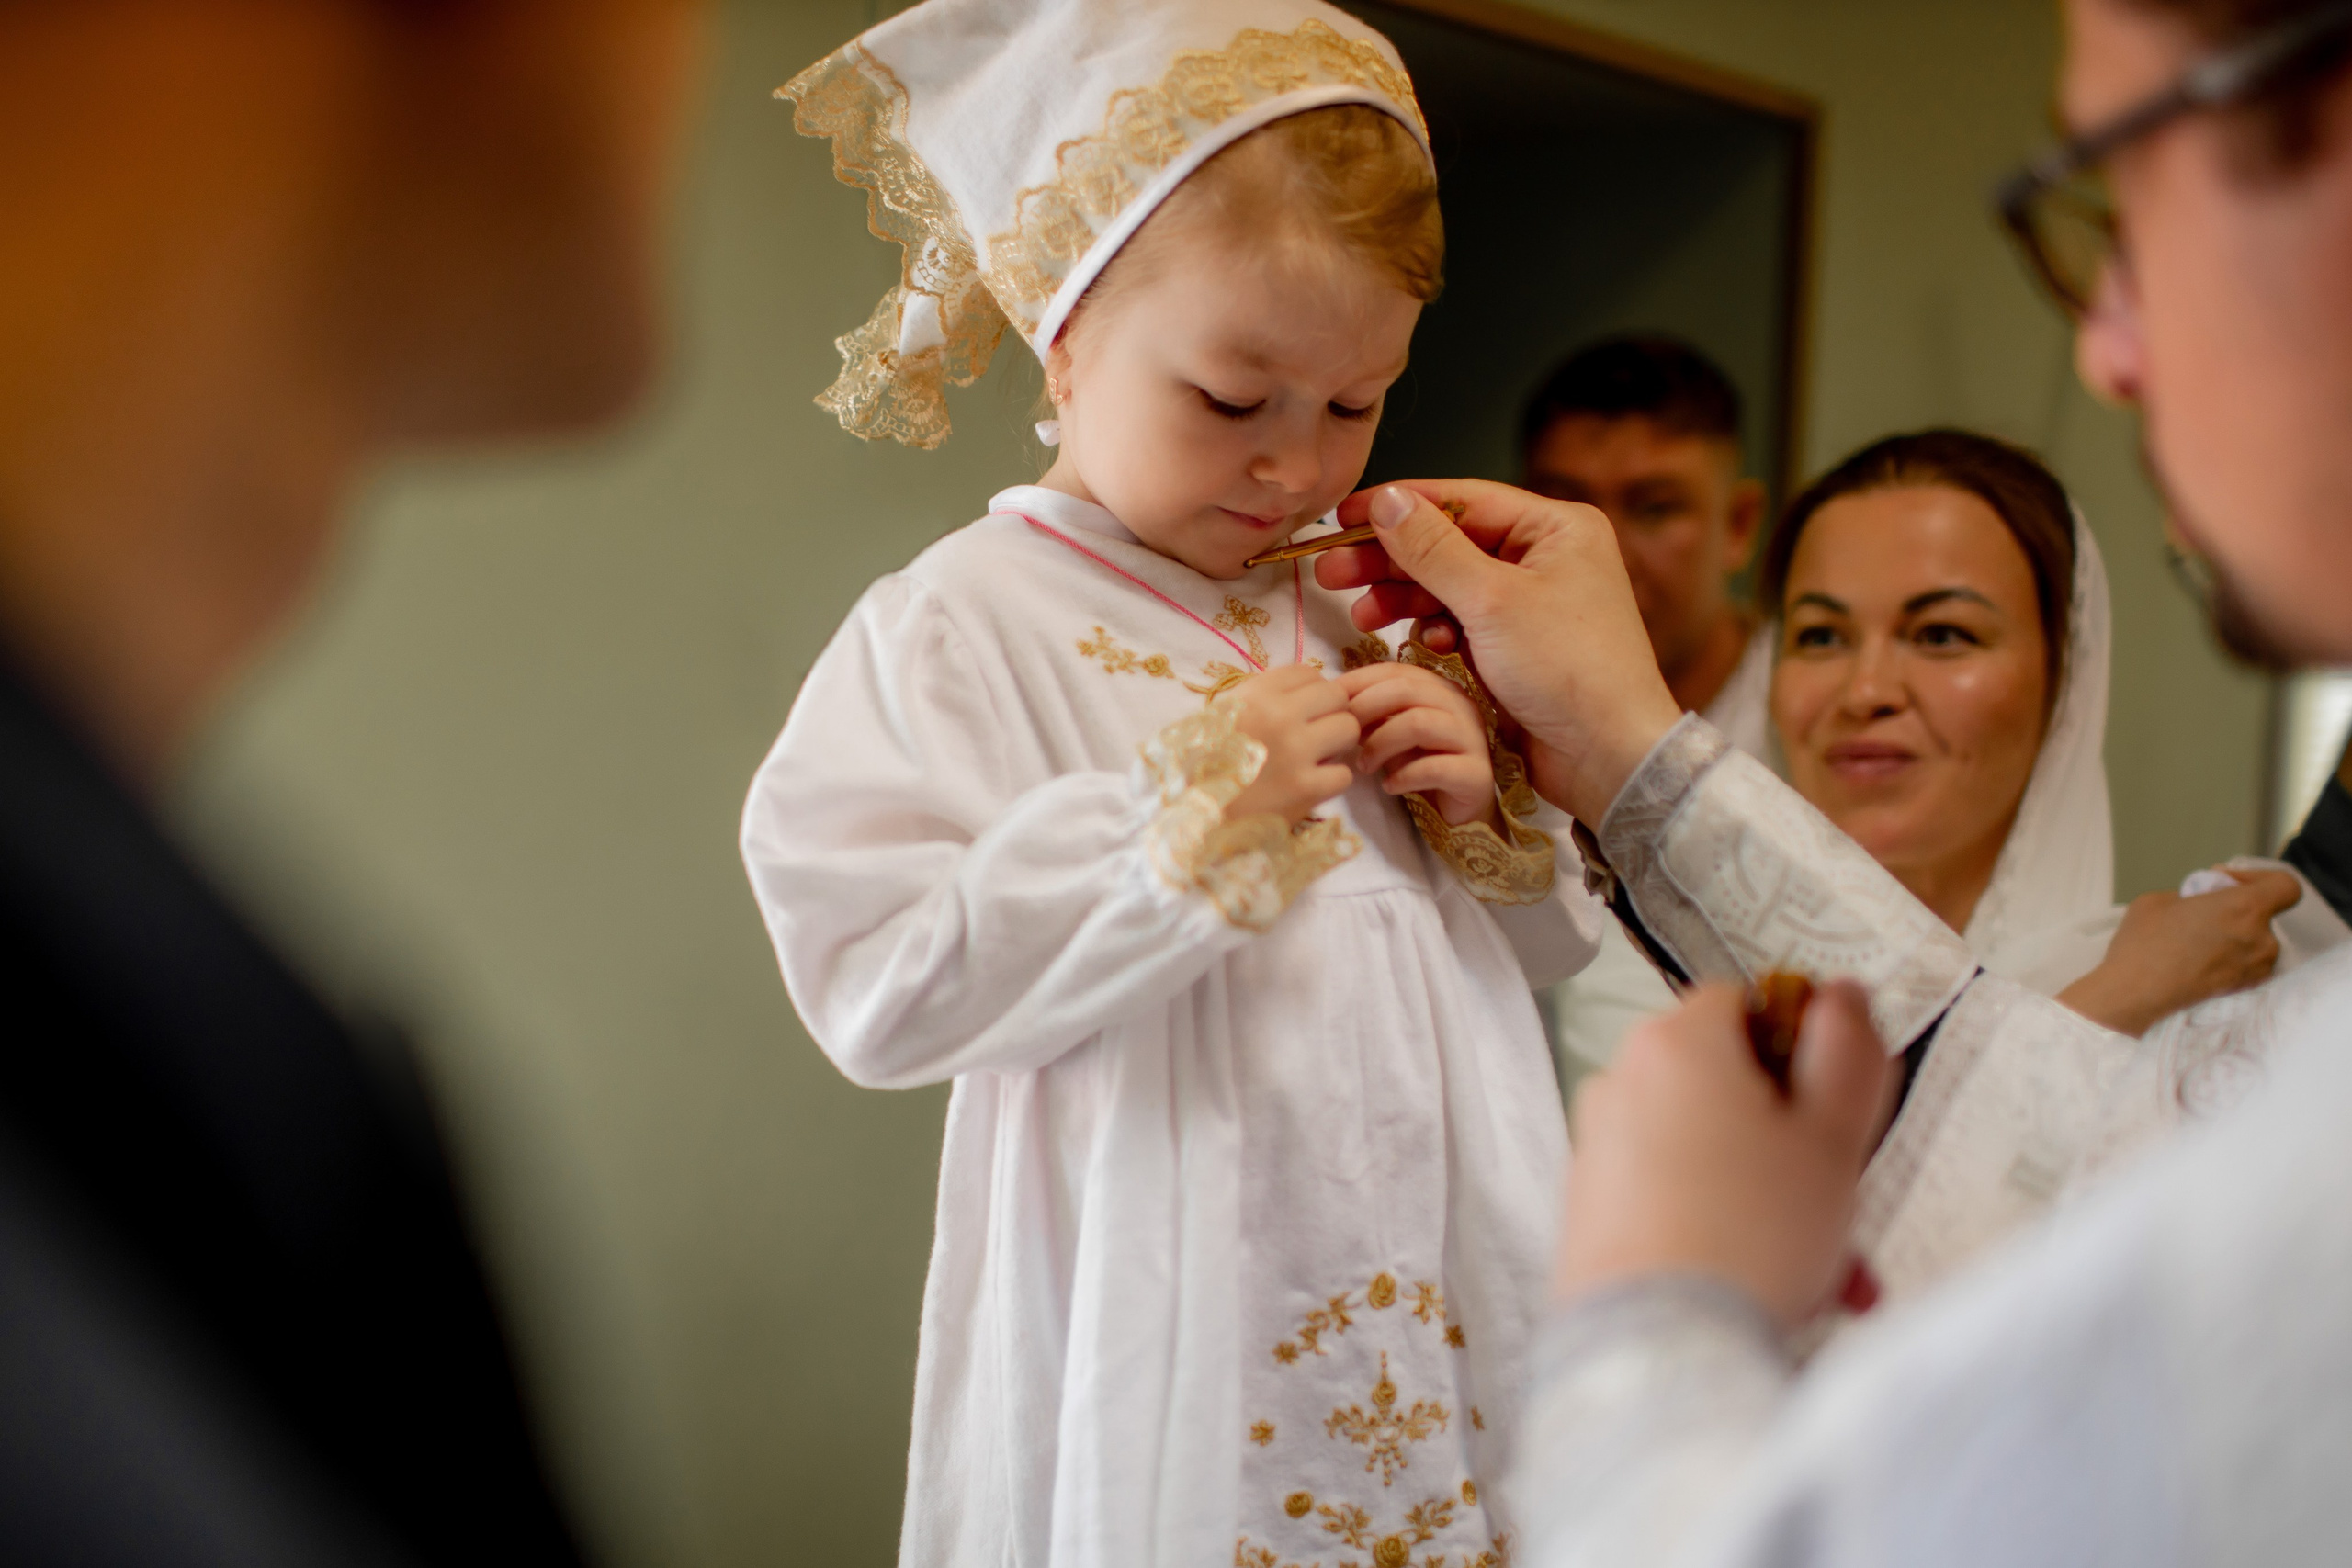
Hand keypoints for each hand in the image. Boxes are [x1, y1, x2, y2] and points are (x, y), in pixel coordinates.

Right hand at [1221, 665, 1359, 824]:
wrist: (1195, 815)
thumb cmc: (1205, 764)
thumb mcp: (1222, 714)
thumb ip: (1260, 697)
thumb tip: (1303, 690)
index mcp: (1255, 694)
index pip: (1308, 673)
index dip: (1311, 691)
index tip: (1303, 710)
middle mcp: (1278, 716)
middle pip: (1337, 696)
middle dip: (1330, 714)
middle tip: (1316, 735)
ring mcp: (1295, 752)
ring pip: (1348, 729)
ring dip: (1337, 745)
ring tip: (1316, 759)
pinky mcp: (1306, 789)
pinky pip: (1344, 774)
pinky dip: (1330, 782)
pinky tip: (1310, 786)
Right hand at [1314, 481, 1682, 825]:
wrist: (1608, 755)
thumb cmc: (1568, 668)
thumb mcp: (1491, 600)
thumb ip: (1433, 549)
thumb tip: (1386, 501)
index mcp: (1555, 528)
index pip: (1463, 500)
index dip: (1398, 507)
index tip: (1343, 517)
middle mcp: (1546, 558)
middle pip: (1450, 544)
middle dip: (1390, 560)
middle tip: (1331, 571)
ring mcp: (1531, 604)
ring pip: (1450, 587)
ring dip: (1404, 599)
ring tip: (1361, 616)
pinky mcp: (1517, 647)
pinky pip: (1461, 624)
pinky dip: (1434, 631)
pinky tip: (1419, 644)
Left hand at [1338, 662, 1496, 827]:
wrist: (1459, 809)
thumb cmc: (1422, 766)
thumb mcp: (1392, 736)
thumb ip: (1372, 716)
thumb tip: (1335, 701)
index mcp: (1439, 689)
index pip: (1395, 671)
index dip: (1359, 681)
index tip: (1330, 700)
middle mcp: (1460, 706)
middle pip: (1407, 690)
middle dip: (1366, 708)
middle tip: (1344, 735)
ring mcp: (1472, 738)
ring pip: (1419, 723)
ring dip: (1381, 743)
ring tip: (1364, 766)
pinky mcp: (1475, 773)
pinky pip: (1434, 767)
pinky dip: (1404, 777)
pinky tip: (1389, 787)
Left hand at [1556, 981, 1890, 1327]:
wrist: (1660, 1346)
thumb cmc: (1754, 1234)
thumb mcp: (1833, 1137)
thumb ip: (1848, 1052)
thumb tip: (1841, 995)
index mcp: (1676, 1043)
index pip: (1743, 1003)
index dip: (1798, 1044)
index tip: (1834, 1104)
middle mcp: (1621, 1082)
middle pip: (1723, 1083)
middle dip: (1792, 1141)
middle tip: (1840, 1200)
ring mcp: (1595, 1145)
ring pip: (1705, 1151)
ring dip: (1769, 1196)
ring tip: (1825, 1270)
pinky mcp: (1586, 1208)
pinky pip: (1670, 1196)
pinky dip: (1720, 1226)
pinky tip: (1769, 1285)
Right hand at [2057, 866, 2301, 1035]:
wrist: (2131, 1000)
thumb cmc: (2142, 951)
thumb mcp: (2158, 901)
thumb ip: (2192, 896)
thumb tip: (2200, 905)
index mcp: (2244, 908)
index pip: (2284, 886)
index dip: (2258, 879)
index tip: (2228, 884)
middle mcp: (2260, 940)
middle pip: (2261, 915)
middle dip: (2233, 912)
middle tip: (2200, 916)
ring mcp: (2256, 970)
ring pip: (2253, 943)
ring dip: (2229, 938)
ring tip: (2193, 944)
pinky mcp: (2246, 992)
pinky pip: (2245, 967)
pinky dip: (2226, 962)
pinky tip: (2195, 965)